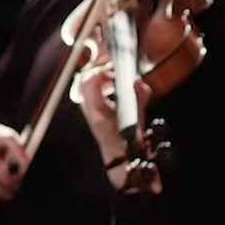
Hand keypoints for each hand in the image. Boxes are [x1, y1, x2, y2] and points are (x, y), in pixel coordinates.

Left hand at [73, 61, 147, 175]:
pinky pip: (87, 91)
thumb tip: (137, 80)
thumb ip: (140, 95)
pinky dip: (97, 85)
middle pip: (84, 79)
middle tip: (115, 74)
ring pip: (84, 84)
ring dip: (99, 78)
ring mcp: (86, 109)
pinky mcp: (87, 109)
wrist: (119, 153)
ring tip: (113, 81)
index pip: (89, 80)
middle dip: (100, 72)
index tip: (114, 73)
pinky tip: (109, 89)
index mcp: (98, 109)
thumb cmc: (127, 137)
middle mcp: (88, 108)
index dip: (102, 71)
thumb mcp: (138, 114)